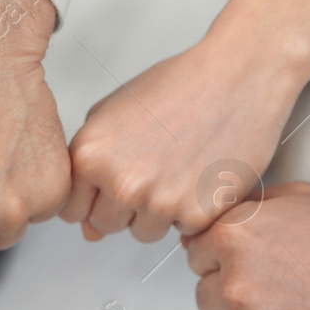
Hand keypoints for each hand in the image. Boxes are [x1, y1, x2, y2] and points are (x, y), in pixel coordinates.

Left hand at [61, 32, 309, 242]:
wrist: (237, 77)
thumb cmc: (180, 86)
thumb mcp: (115, 114)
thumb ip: (91, 169)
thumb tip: (88, 228)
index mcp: (90, 156)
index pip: (72, 210)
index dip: (92, 198)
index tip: (109, 185)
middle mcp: (121, 182)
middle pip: (106, 225)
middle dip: (123, 206)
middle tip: (151, 170)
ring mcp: (159, 202)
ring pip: (143, 233)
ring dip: (157, 212)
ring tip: (176, 169)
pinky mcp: (196, 214)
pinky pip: (182, 231)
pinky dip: (192, 211)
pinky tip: (199, 175)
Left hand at [185, 182, 309, 309]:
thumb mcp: (305, 201)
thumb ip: (248, 209)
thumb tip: (205, 221)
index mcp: (235, 236)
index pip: (196, 252)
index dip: (230, 259)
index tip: (266, 266)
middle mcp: (235, 284)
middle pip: (206, 297)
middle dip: (238, 298)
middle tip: (290, 296)